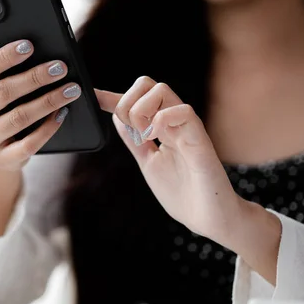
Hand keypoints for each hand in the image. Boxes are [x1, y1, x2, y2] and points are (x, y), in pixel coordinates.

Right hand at [0, 23, 80, 171]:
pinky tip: (63, 113)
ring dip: (49, 101)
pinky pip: (29, 144)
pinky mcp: (2, 159)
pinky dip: (48, 127)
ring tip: (71, 88)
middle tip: (60, 67)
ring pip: (19, 118)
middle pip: (3, 93)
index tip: (29, 46)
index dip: (5, 57)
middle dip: (34, 78)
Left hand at [96, 76, 280, 283]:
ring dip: (141, 110)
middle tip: (131, 131)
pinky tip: (156, 138)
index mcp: (162, 128)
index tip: (94, 97)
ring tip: (145, 137)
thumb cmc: (183, 194)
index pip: (136, 101)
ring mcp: (187, 128)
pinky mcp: (200, 140)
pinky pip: (183, 111)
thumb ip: (135, 141)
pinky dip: (162, 120)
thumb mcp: (149, 163)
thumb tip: (117, 119)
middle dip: (127, 102)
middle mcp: (174, 123)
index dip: (112, 97)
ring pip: (161, 90)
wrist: (209, 219)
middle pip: (148, 84)